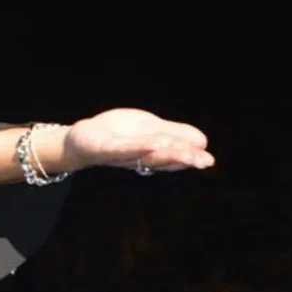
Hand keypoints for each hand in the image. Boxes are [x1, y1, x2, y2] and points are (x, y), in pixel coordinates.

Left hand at [61, 108, 213, 173]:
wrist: (83, 138)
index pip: (174, 156)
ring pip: (146, 156)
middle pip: (163, 159)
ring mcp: (122, 155)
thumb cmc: (119, 134)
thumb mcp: (150, 129)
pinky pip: (122, 149)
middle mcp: (139, 158)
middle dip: (183, 159)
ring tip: (185, 152)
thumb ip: (174, 133)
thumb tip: (203, 141)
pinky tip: (152, 143)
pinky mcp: (104, 149)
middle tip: (203, 161)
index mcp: (152, 154)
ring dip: (166, 154)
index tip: (208, 160)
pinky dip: (137, 147)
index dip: (191, 158)